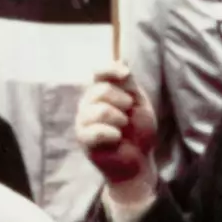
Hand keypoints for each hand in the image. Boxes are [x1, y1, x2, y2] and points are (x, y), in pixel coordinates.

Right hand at [75, 62, 159, 200]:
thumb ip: (128, 84)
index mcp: (101, 92)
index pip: (98, 73)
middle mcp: (88, 103)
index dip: (110, 69)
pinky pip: (95, 131)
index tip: (125, 74)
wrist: (138, 160)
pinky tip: (117, 138)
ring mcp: (83, 121)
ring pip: (100, 110)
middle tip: (128, 114)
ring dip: (119, 119)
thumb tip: (122, 61)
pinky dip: (112, 134)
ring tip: (123, 128)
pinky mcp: (83, 139)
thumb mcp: (138, 103)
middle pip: (102, 90)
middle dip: (123, 101)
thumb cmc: (137, 131)